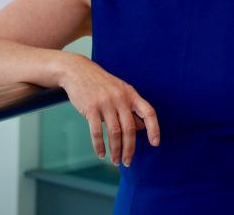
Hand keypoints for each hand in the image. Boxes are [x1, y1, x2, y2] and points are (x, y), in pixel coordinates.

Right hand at [59, 52, 160, 166]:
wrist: (78, 71)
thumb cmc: (102, 84)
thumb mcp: (120, 91)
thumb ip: (130, 108)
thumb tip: (141, 128)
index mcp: (131, 94)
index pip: (148, 112)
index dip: (154, 128)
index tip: (155, 143)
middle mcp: (120, 98)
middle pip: (129, 129)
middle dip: (129, 149)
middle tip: (127, 162)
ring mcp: (105, 103)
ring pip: (114, 133)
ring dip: (116, 150)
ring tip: (115, 161)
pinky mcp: (91, 108)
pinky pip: (97, 132)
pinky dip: (100, 145)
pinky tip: (101, 154)